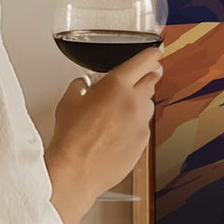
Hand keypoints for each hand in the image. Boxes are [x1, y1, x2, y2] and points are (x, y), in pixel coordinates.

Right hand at [45, 47, 162, 223]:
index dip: (152, 55)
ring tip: (118, 114)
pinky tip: (117, 134)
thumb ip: (80, 86)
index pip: (145, 61)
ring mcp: (142, 123)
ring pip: (148, 106)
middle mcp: (134, 101)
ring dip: (139, 104)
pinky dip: (135, 126)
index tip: (155, 53)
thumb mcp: (68, 102)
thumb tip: (84, 85)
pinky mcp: (144, 142)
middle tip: (136, 81)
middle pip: (152, 81)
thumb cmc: (71, 138)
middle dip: (146, 78)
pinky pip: (144, 127)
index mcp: (116, 85)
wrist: (76, 170)